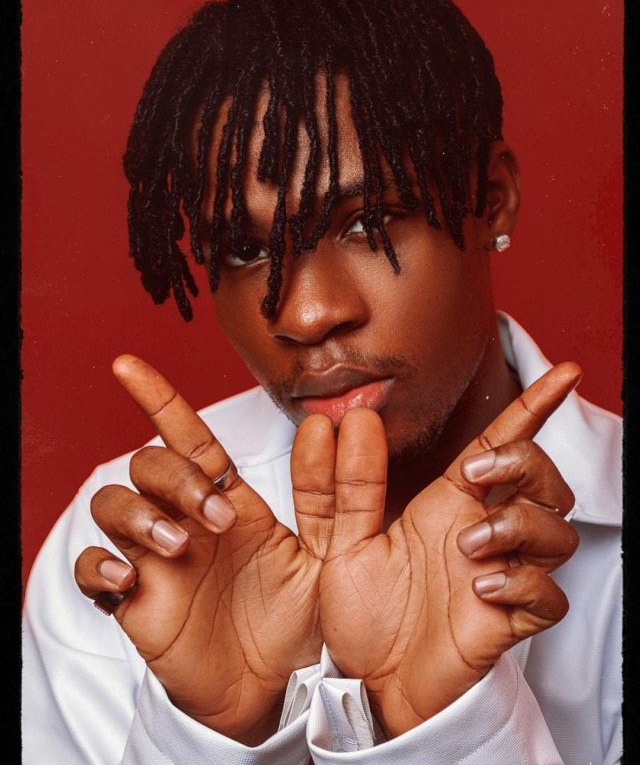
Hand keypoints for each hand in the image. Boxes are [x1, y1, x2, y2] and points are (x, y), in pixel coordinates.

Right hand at [74, 356, 333, 742]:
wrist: (283, 688)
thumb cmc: (302, 618)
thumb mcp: (328, 553)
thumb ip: (338, 493)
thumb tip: (343, 421)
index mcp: (228, 501)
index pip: (188, 438)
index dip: (159, 399)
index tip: (128, 365)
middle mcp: (186, 521)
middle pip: (148, 464)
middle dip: (175, 479)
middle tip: (217, 521)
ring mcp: (156, 560)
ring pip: (113, 505)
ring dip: (139, 515)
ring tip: (179, 547)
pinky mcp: (136, 601)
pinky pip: (90, 569)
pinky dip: (99, 565)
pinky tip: (131, 578)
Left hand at [318, 362, 581, 737]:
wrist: (364, 684)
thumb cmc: (361, 613)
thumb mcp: (342, 542)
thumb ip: (345, 485)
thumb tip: (351, 417)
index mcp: (447, 504)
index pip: (499, 444)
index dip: (533, 408)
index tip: (564, 373)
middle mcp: (480, 531)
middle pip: (541, 477)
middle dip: (522, 464)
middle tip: (474, 477)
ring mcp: (500, 575)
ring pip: (557, 530)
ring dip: (519, 525)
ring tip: (468, 545)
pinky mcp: (509, 622)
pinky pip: (548, 595)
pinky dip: (523, 584)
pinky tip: (480, 589)